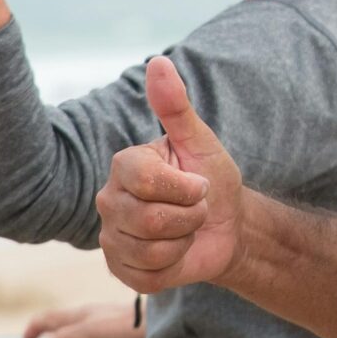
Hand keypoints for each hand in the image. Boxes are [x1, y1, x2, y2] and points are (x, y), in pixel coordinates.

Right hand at [24, 302, 146, 337]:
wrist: (162, 323)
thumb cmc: (127, 327)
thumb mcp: (90, 332)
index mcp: (82, 313)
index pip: (49, 317)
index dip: (34, 327)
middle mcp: (94, 313)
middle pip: (63, 319)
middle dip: (47, 329)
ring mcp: (108, 319)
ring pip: (79, 324)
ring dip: (65, 334)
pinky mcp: (122, 327)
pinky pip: (94, 331)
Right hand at [96, 57, 247, 292]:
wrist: (227, 226)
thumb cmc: (214, 179)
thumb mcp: (203, 142)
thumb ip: (177, 107)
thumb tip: (159, 62)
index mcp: (125, 165)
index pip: (147, 180)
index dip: (187, 187)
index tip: (200, 183)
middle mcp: (108, 199)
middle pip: (150, 218)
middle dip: (191, 215)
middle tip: (197, 208)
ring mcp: (111, 236)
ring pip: (150, 248)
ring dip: (184, 239)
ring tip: (187, 228)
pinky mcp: (120, 269)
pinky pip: (147, 275)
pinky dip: (174, 264)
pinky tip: (177, 251)